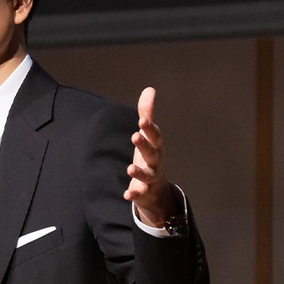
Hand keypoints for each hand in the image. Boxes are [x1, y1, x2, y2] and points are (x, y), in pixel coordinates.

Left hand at [123, 86, 172, 225]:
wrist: (157, 191)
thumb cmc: (151, 157)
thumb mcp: (149, 136)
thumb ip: (147, 114)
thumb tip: (149, 89)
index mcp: (156, 147)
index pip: (155, 136)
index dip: (149, 128)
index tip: (142, 119)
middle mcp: (155, 162)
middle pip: (152, 153)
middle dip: (144, 145)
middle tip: (135, 135)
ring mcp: (150, 178)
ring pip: (146, 175)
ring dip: (139, 172)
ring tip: (129, 168)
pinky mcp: (143, 192)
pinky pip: (139, 194)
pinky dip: (134, 194)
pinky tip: (126, 194)